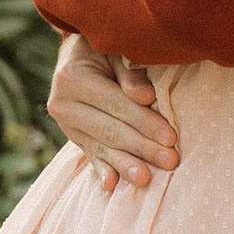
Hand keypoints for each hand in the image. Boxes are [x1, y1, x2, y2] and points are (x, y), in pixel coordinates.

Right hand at [47, 31, 178, 188]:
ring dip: (125, 164)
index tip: (171, 137)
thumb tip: (145, 97)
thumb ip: (130, 72)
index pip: (115, 105)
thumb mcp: (115, 50)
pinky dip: (101, 169)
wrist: (77, 54)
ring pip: (101, 146)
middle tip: (170, 161)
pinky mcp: (72, 135)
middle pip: (110, 130)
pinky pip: (89, 154)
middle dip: (142, 147)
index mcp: (72, 76)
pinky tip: (111, 185)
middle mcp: (62, 102)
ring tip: (145, 179)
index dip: (144, 121)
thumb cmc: (105, 47)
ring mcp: (65, 123)